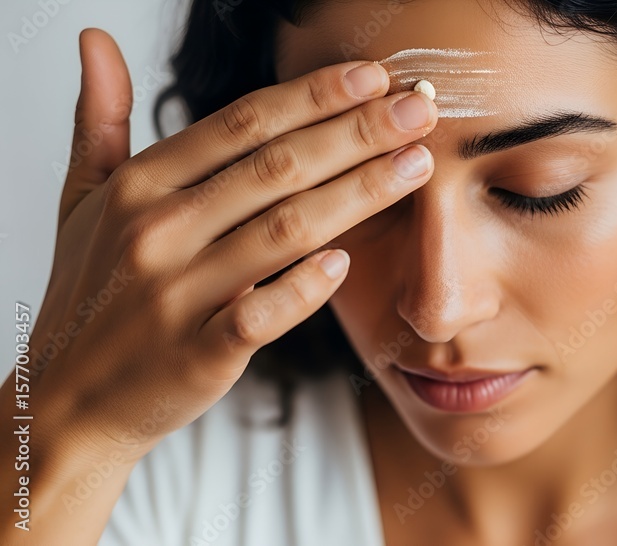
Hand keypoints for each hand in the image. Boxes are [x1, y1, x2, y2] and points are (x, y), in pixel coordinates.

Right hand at [7, 27, 437, 466]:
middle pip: (276, 167)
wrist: (70, 397)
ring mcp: (175, 295)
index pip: (242, 124)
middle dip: (357, 131)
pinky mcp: (196, 355)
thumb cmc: (91, 292)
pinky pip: (261, 315)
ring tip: (416, 164)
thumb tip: (98, 39)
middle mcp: (157, 232)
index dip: (313, 96)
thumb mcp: (84, 199)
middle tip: (419, 108)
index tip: (373, 77)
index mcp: (139, 186)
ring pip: (284, 231)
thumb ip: (103, 119)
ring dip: (358, 193)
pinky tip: (348, 262)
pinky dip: (305, 288)